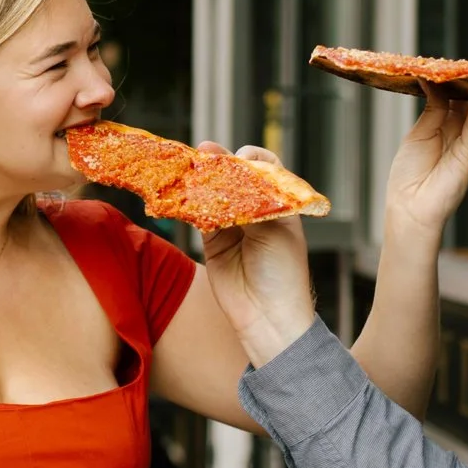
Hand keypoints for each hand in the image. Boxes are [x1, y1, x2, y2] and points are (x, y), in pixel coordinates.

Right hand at [196, 144, 316, 366]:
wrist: (267, 316)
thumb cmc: (283, 274)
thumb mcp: (276, 231)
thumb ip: (254, 202)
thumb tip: (234, 173)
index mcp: (280, 205)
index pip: (267, 169)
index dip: (253, 160)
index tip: (242, 159)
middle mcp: (257, 210)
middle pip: (236, 177)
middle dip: (221, 163)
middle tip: (207, 151)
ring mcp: (233, 224)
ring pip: (214, 192)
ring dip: (202, 178)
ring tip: (192, 164)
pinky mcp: (212, 240)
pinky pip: (199, 214)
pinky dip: (190, 202)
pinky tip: (183, 191)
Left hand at [384, 94, 467, 246]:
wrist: (411, 207)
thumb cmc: (409, 175)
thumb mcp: (419, 133)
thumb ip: (433, 108)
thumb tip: (434, 80)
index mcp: (441, 126)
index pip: (453, 97)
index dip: (457, 81)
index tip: (459, 64)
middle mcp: (457, 132)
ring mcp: (467, 141)